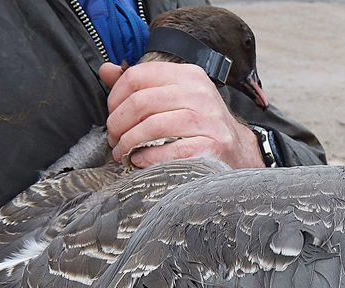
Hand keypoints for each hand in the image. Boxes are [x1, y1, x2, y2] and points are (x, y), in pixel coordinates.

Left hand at [99, 62, 264, 168]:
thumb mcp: (175, 96)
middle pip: (141, 102)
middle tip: (114, 138)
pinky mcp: (214, 145)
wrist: (239, 149)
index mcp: (187, 75)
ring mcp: (208, 120)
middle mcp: (199, 94)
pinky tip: (140, 160)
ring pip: (153, 126)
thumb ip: (141, 84)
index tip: (111, 114)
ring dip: (130, 142)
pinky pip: (172, 150)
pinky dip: (149, 158)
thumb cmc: (200, 124)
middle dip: (118, 123)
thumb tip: (106, 70)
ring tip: (123, 152)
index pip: (138, 76)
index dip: (115, 97)